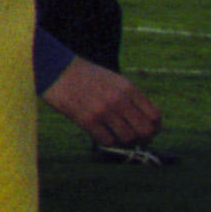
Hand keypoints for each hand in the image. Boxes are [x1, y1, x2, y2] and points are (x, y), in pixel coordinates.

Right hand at [42, 56, 161, 147]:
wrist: (55, 69)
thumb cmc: (85, 76)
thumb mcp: (113, 80)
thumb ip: (130, 98)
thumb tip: (144, 122)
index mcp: (128, 88)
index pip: (154, 115)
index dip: (155, 128)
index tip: (148, 131)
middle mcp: (119, 99)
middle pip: (145, 130)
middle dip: (143, 138)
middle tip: (135, 139)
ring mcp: (103, 110)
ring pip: (128, 138)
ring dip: (124, 142)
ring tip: (116, 136)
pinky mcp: (87, 120)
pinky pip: (107, 141)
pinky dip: (107, 142)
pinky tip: (101, 135)